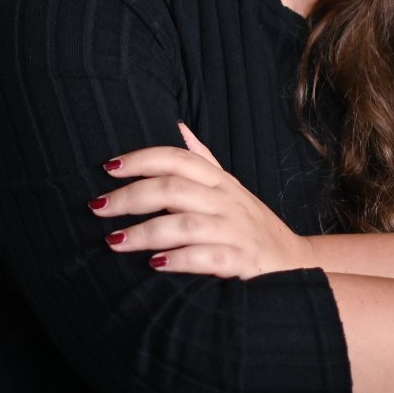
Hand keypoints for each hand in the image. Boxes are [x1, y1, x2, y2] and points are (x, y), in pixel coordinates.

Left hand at [90, 123, 314, 277]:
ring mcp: (236, 231)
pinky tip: (155, 265)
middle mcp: (228, 201)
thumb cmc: (253, 226)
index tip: (108, 167)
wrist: (295, 266)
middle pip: (174, 188)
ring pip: (185, 224)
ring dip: (145, 232)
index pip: (179, 159)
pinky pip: (208, 257)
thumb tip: (178, 126)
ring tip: (113, 242)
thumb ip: (204, 160)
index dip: (143, 159)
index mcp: (221, 182)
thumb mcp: (232, 189)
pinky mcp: (242, 261)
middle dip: (131, 196)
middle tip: (97, 208)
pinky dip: (180, 259)